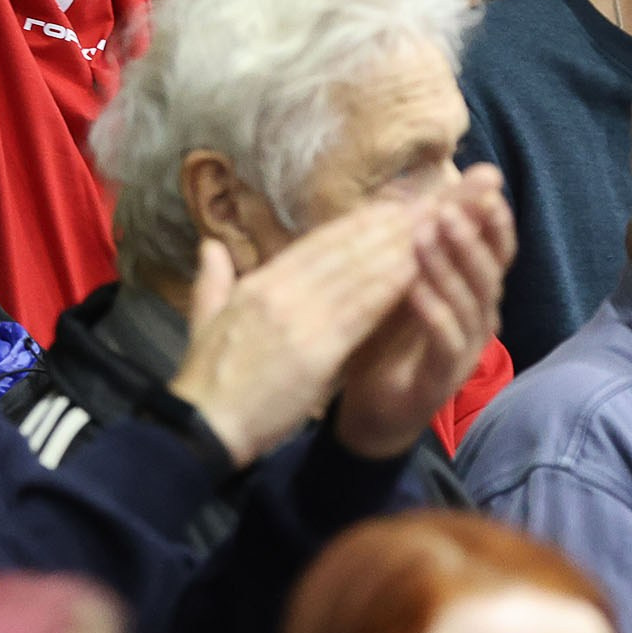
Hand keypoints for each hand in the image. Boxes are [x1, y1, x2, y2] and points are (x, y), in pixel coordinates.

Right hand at [166, 198, 425, 466]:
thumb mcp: (203, 321)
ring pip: (357, 275)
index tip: (386, 207)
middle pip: (343, 251)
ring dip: (396, 250)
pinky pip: (361, 313)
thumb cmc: (205, 380)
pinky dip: (389, 289)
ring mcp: (300, 319)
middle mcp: (281, 292)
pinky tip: (415, 273)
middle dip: (385, 227)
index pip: (315, 245)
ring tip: (428, 229)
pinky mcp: (317, 351)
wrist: (204, 427)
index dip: (355, 225)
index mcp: (258, 285)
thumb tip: (211, 245)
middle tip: (421, 205)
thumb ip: (211, 281)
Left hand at [335, 169, 515, 459]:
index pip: (497, 250)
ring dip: (449, 268)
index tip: (486, 187)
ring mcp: (466, 349)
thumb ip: (417, 242)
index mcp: (474, 291)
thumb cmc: (389, 334)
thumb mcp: (401, 280)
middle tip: (449, 210)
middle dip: (472, 238)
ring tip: (426, 237)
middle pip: (490, 273)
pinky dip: (434, 312)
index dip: (495, 220)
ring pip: (470, 304)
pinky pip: (447, 340)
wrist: (371, 406)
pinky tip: (415, 289)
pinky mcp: (444, 377)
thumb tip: (421, 190)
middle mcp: (480, 318)